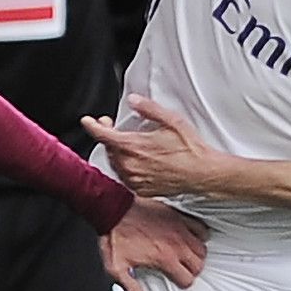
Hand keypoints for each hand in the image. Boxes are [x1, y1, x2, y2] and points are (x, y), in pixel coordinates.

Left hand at [80, 95, 219, 198]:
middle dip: (107, 136)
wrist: (204, 173)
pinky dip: (125, 167)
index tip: (87, 121)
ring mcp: (135, 179)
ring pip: (115, 164)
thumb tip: (133, 100)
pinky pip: (125, 177)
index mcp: (134, 146)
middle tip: (113, 127)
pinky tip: (135, 160)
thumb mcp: (171, 120)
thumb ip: (148, 109)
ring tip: (126, 143)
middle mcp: (131, 165)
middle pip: (108, 149)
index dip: (92, 126)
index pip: (103, 135)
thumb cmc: (191, 149)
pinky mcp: (142, 190)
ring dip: (116, 152)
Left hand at [101, 197, 208, 290]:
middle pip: (199, 265)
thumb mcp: (117, 267)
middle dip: (192, 271)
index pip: (187, 279)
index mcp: (164, 259)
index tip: (176, 279)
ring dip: (197, 255)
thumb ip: (131, 288)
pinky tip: (191, 238)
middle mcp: (176, 246)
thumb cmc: (115, 236)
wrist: (115, 210)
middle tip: (183, 269)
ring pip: (203, 249)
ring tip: (187, 256)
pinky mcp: (179, 217)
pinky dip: (200, 235)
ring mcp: (180, 230)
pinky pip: (201, 228)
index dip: (183, 282)